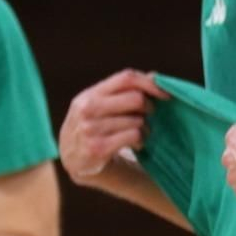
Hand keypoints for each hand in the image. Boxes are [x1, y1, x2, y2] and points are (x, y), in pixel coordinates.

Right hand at [58, 69, 166, 183]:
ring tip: (138, 133)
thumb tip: (154, 77)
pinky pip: (134, 136)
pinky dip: (140, 140)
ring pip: (137, 120)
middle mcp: (87, 109)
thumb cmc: (92, 126)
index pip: (126, 78)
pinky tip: (134, 144)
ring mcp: (91, 129)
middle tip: (148, 115)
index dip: (149, 83)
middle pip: (135, 99)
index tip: (164, 94)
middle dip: (149, 107)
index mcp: (89, 94)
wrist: (71, 159)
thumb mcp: (99, 104)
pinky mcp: (98, 148)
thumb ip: (122, 90)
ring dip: (144, 128)